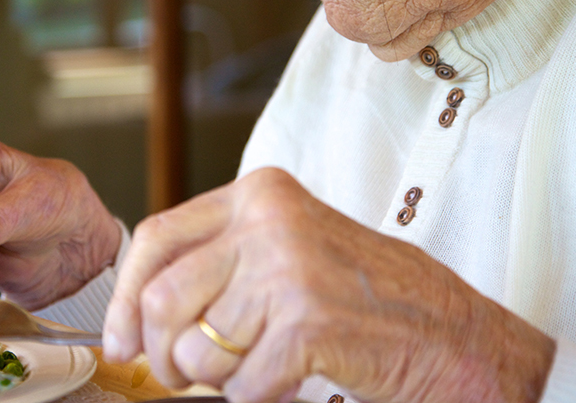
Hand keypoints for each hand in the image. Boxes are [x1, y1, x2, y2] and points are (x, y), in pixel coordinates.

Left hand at [103, 167, 555, 402]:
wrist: (454, 335)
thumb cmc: (366, 298)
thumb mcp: (287, 249)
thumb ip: (220, 262)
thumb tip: (137, 311)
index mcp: (259, 194)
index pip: (157, 238)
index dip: (126, 298)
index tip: (121, 340)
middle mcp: (270, 220)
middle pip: (163, 298)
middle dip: (162, 353)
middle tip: (179, 375)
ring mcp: (289, 268)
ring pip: (197, 349)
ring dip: (217, 380)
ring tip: (256, 369)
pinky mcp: (307, 321)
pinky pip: (242, 385)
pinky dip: (258, 396)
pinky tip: (289, 380)